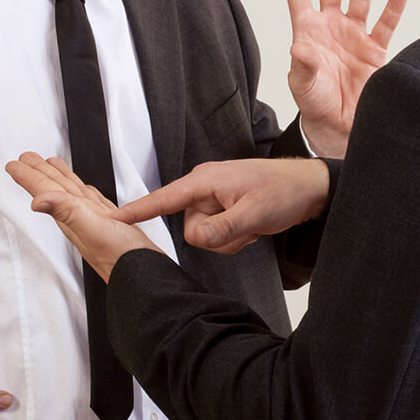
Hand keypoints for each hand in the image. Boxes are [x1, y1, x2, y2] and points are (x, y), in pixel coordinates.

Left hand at [6, 151, 160, 281]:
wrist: (147, 281)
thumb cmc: (123, 260)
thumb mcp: (94, 231)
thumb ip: (68, 212)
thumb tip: (36, 201)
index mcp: (74, 218)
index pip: (46, 191)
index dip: (29, 176)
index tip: (14, 165)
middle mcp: (81, 220)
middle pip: (56, 190)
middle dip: (40, 173)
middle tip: (26, 159)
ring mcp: (97, 223)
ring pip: (74, 195)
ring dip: (61, 179)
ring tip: (51, 165)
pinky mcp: (114, 226)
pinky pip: (94, 203)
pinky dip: (87, 193)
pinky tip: (86, 191)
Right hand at [113, 158, 330, 253]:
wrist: (309, 189)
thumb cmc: (284, 192)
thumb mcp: (254, 213)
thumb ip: (222, 229)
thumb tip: (194, 239)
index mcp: (205, 180)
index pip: (163, 199)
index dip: (137, 210)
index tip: (110, 218)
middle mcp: (204, 188)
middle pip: (190, 228)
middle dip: (217, 237)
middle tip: (245, 226)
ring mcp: (213, 200)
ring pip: (203, 236)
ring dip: (228, 238)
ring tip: (251, 225)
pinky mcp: (222, 210)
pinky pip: (216, 235)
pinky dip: (233, 237)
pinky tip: (251, 227)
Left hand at [283, 0, 406, 158]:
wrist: (340, 128)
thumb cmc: (315, 103)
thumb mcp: (303, 84)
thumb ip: (303, 65)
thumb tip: (298, 48)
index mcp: (307, 29)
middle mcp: (331, 26)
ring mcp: (354, 35)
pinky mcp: (375, 50)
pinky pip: (385, 25)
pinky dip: (393, 8)